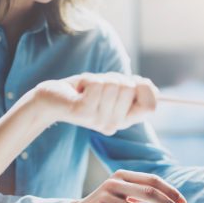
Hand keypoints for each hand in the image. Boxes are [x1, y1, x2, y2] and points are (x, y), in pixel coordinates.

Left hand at [34, 72, 157, 134]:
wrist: (52, 100)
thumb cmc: (84, 92)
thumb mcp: (113, 89)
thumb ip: (133, 89)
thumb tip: (150, 87)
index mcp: (124, 120)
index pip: (150, 107)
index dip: (145, 89)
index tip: (133, 83)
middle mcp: (114, 124)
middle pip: (130, 89)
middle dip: (115, 78)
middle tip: (100, 87)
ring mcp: (99, 120)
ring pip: (113, 85)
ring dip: (99, 78)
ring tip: (87, 90)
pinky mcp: (84, 112)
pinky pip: (97, 85)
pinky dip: (88, 79)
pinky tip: (79, 90)